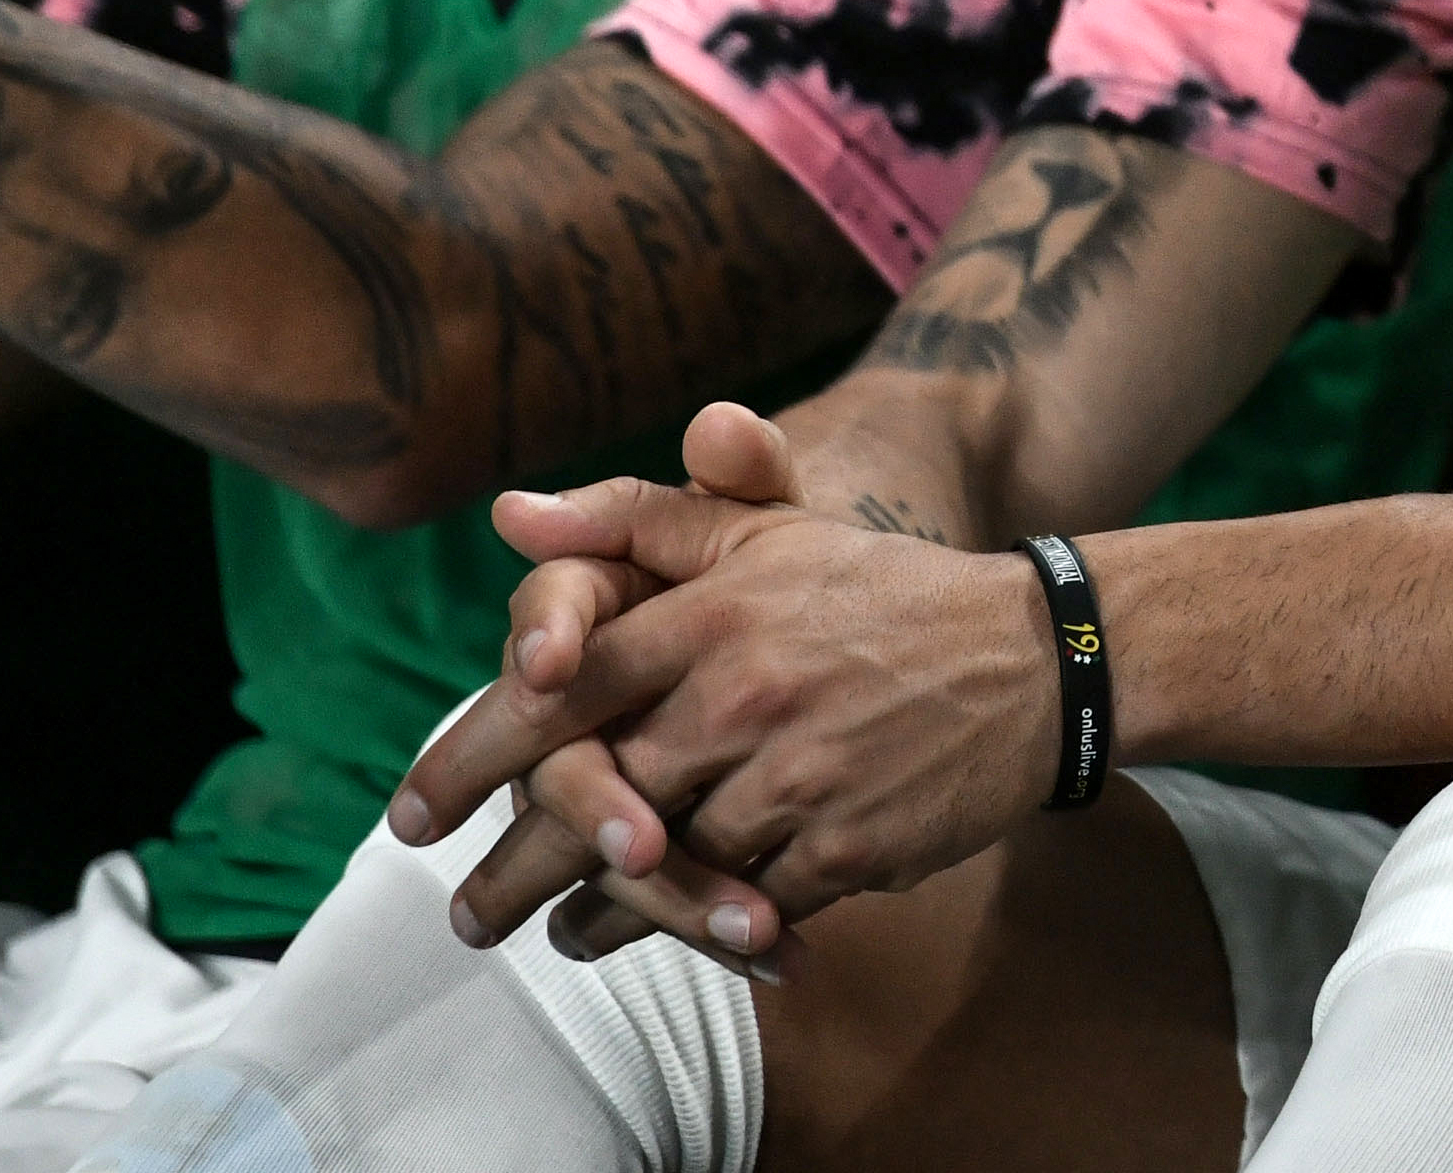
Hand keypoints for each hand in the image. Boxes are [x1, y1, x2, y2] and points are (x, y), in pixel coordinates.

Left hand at [397, 425, 1065, 957]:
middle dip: (513, 868)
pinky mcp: (845, 847)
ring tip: (549, 936)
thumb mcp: (769, 532)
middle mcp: (743, 697)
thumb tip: (508, 516)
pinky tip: (660, 936)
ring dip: (593, 912)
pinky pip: (742, 905)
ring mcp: (796, 778)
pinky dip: (695, 929)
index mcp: (713, 616)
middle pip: (590, 798)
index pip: (555, 692)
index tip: (412, 813)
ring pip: (659, 867)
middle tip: (463, 914)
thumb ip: (637, 518)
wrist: (1039, 657)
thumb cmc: (883, 593)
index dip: (469, 757)